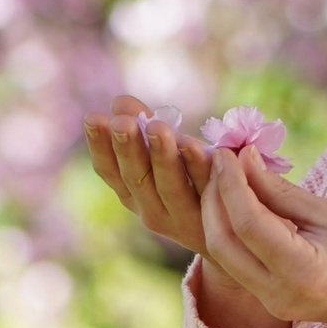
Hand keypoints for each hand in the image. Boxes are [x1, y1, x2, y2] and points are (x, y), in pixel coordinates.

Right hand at [82, 94, 220, 257]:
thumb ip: (143, 127)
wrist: (234, 226)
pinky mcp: (217, 212)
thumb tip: (119, 102)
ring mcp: (185, 216)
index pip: (109, 171)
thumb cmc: (190, 179)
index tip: (93, 117)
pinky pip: (206, 186)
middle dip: (128, 149)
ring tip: (156, 126)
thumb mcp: (162, 155)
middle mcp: (153, 210)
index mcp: (133, 195)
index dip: (100, 146)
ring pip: (169, 186)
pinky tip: (191, 143)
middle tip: (122, 122)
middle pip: (136, 179)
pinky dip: (197, 165)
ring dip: (162, 155)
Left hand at [198, 141, 326, 327]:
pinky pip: (235, 263)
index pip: (248, 223)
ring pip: (223, 255)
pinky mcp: (267, 300)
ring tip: (224, 176)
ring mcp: (271, 302)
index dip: (232, 184)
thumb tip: (243, 159)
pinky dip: (229, 230)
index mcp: (303, 272)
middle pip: (223, 242)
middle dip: (214, 198)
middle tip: (221, 161)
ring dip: (216, 214)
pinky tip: (234, 202)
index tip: (229, 153)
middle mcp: (279, 293)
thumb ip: (279, 190)